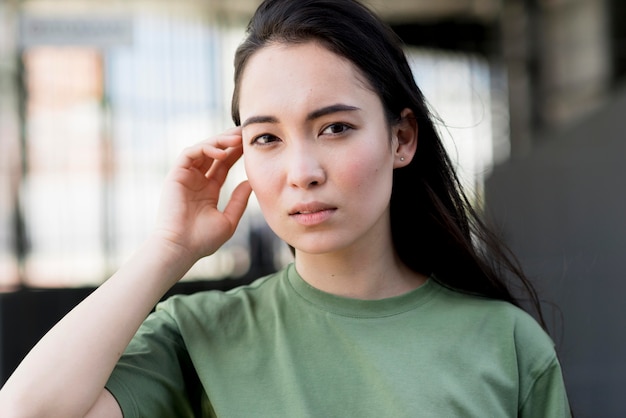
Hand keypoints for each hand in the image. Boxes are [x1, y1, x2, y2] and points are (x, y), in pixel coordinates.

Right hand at [153, 127, 251, 259]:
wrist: (181, 248)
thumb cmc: (203, 240)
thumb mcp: (229, 220)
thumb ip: (239, 201)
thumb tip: (250, 183)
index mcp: (208, 190)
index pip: (223, 164)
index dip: (236, 152)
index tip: (252, 144)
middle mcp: (196, 180)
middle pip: (214, 153)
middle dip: (229, 140)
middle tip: (245, 132)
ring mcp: (185, 177)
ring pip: (202, 149)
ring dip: (219, 141)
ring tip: (237, 139)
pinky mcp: (175, 175)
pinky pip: (190, 153)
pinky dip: (205, 148)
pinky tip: (222, 153)